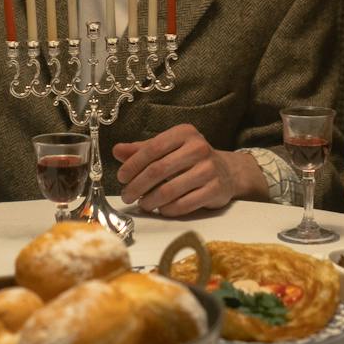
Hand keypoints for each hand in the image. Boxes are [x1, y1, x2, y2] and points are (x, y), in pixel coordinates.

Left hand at [112, 124, 263, 216]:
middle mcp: (199, 148)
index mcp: (184, 133)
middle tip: (127, 196)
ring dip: (150, 200)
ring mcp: (209, 169)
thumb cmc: (189, 159)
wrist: (226, 172)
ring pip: (170, 190)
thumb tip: (117, 151)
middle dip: (138, 186)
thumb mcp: (168, 148)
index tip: (121, 177)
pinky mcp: (215, 190)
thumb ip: (142, 150)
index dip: (133, 164)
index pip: (152, 148)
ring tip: (143, 204)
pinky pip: (185, 204)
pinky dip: (168, 209)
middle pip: (159, 170)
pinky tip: (161, 209)